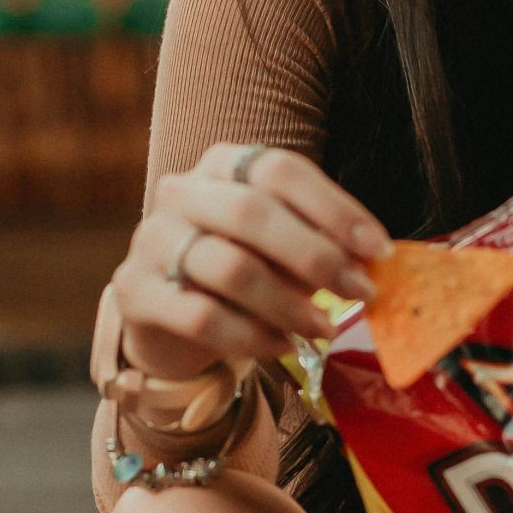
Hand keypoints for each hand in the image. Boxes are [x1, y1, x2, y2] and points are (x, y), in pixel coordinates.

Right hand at [112, 144, 392, 381]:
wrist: (170, 320)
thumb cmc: (243, 271)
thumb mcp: (284, 249)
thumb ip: (320, 245)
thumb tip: (372, 262)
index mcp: (224, 164)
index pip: (280, 169)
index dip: (334, 207)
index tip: (378, 249)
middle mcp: (182, 192)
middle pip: (252, 212)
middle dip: (316, 256)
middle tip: (360, 291)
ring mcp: (152, 239)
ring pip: (229, 267)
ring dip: (289, 303)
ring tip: (325, 328)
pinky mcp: (135, 292)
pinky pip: (201, 316)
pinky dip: (251, 336)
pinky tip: (282, 347)